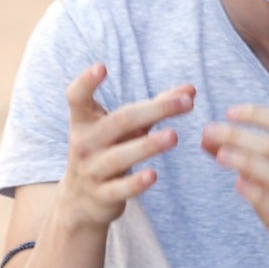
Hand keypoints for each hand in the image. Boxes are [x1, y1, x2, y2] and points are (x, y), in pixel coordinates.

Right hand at [60, 64, 192, 231]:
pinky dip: (135, 183)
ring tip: (173, 136)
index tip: (101, 67)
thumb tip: (191, 89)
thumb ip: (157, 107)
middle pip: (119, 122)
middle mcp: (84, 143)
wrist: (80, 200)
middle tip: (186, 102)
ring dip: (147, 146)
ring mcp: (91, 171)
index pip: (77, 98)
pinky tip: (153, 176)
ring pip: (119, 156)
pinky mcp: (102, 195)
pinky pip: (119, 188)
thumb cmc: (109, 151)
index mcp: (85, 122)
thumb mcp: (126, 128)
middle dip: (154, 110)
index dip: (86, 83)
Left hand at [201, 105, 268, 267]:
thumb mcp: (268, 176)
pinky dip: (256, 192)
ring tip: (218, 156)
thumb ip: (243, 155)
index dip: (257, 114)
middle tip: (208, 132)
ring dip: (245, 161)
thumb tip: (206, 137)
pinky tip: (238, 185)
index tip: (228, 112)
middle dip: (238, 136)